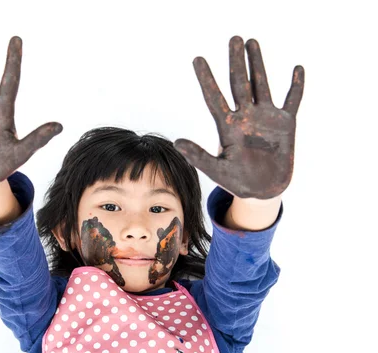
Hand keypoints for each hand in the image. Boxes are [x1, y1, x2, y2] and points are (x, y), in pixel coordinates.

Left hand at [174, 36, 304, 198]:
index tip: (197, 59)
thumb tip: (177, 142)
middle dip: (236, 61)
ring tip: (252, 42)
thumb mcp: (217, 170)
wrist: (263, 191)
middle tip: (233, 39)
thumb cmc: (237, 182)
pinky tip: (297, 68)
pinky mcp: (285, 124)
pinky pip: (292, 101)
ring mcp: (266, 119)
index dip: (206, 78)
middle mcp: (245, 117)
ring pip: (261, 84)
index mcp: (228, 127)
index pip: (214, 97)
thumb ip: (198, 156)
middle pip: (239, 83)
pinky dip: (296, 86)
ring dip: (258, 64)